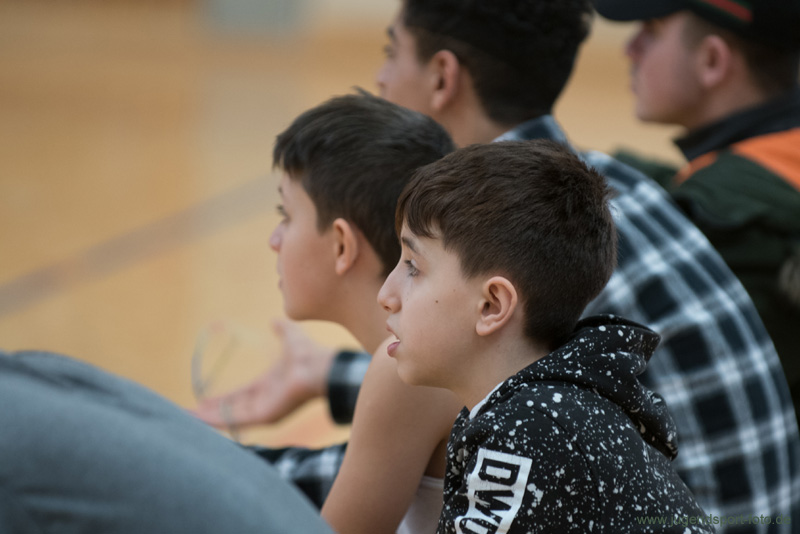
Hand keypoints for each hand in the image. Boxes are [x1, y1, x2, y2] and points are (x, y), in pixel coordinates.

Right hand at [191, 319, 336, 428]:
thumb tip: (275, 320)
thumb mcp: (289, 336)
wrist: (319, 366)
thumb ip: (281, 329)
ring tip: (188, 419)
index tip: (203, 401)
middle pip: (231, 409)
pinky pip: (237, 420)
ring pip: (230, 417)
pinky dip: (219, 420)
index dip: (221, 399)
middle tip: (189, 414)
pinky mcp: (265, 416)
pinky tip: (202, 419)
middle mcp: (264, 400)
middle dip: (210, 412)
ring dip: (209, 418)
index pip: (239, 395)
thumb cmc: (308, 354)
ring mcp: (265, 409)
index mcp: (268, 385)